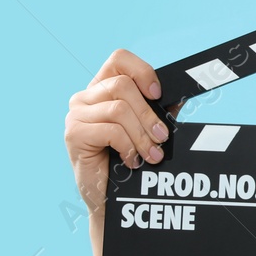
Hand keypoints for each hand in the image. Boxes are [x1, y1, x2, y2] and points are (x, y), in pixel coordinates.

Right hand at [63, 49, 178, 216]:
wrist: (108, 196)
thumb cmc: (127, 159)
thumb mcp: (146, 130)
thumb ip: (160, 110)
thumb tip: (181, 94)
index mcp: (102, 88)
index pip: (119, 59)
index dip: (142, 71)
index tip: (158, 94)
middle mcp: (85, 97)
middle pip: (123, 86)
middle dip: (149, 115)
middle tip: (163, 138)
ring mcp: (76, 114)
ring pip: (119, 109)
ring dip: (142, 135)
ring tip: (151, 155)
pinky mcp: (74, 133)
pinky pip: (111, 130)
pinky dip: (128, 147)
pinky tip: (132, 160)